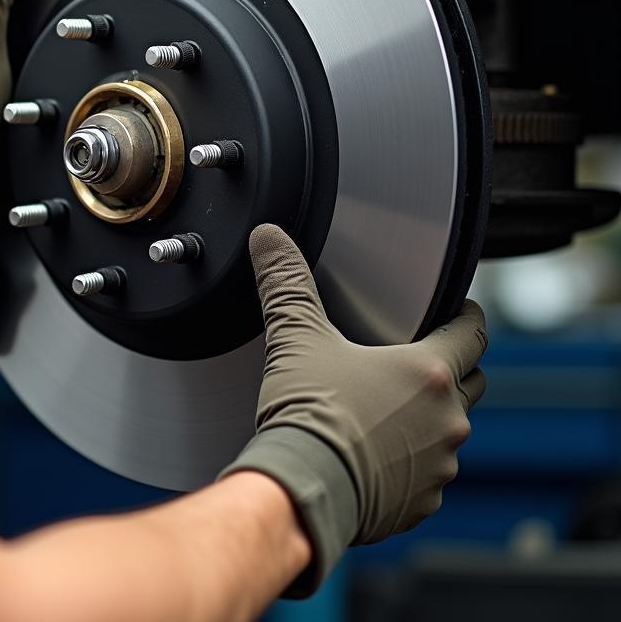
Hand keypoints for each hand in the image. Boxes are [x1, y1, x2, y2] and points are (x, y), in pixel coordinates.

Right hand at [221, 224, 486, 594]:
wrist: (300, 490)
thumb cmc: (308, 416)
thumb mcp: (296, 337)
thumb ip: (286, 282)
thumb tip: (270, 238)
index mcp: (429, 372)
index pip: (473, 334)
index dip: (468, 316)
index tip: (461, 310)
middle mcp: (447, 420)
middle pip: (469, 383)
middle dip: (451, 369)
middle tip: (417, 358)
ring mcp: (438, 466)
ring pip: (447, 432)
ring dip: (427, 419)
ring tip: (386, 410)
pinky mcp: (420, 505)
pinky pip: (425, 476)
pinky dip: (408, 462)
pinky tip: (373, 455)